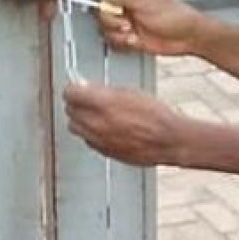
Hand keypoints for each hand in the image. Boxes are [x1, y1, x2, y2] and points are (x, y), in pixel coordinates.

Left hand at [64, 83, 188, 166]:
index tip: (76, 87)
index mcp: (101, 104)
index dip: (73, 88)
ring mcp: (98, 140)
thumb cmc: (155, 114)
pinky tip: (105, 129)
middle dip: (76, 104)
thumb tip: (90, 89)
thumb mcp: (129, 91)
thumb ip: (104, 91)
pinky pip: (88, 141)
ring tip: (94, 115)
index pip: (70, 93)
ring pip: (76, 128)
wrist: (168, 140)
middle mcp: (96, 123)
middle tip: (85, 100)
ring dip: (81, 120)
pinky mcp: (104, 152)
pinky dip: (92, 134)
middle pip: (69, 112)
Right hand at [96, 0, 203, 56]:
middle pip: (96, 7)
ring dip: (117, 31)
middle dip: (108, 16)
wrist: (185, 37)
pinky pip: (111, 40)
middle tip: (124, 17)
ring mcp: (122, 20)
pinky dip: (122, 42)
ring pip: (102, 26)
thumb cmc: (172, 13)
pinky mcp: (125, 36)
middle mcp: (120, 2)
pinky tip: (135, 39)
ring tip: (133, 29)